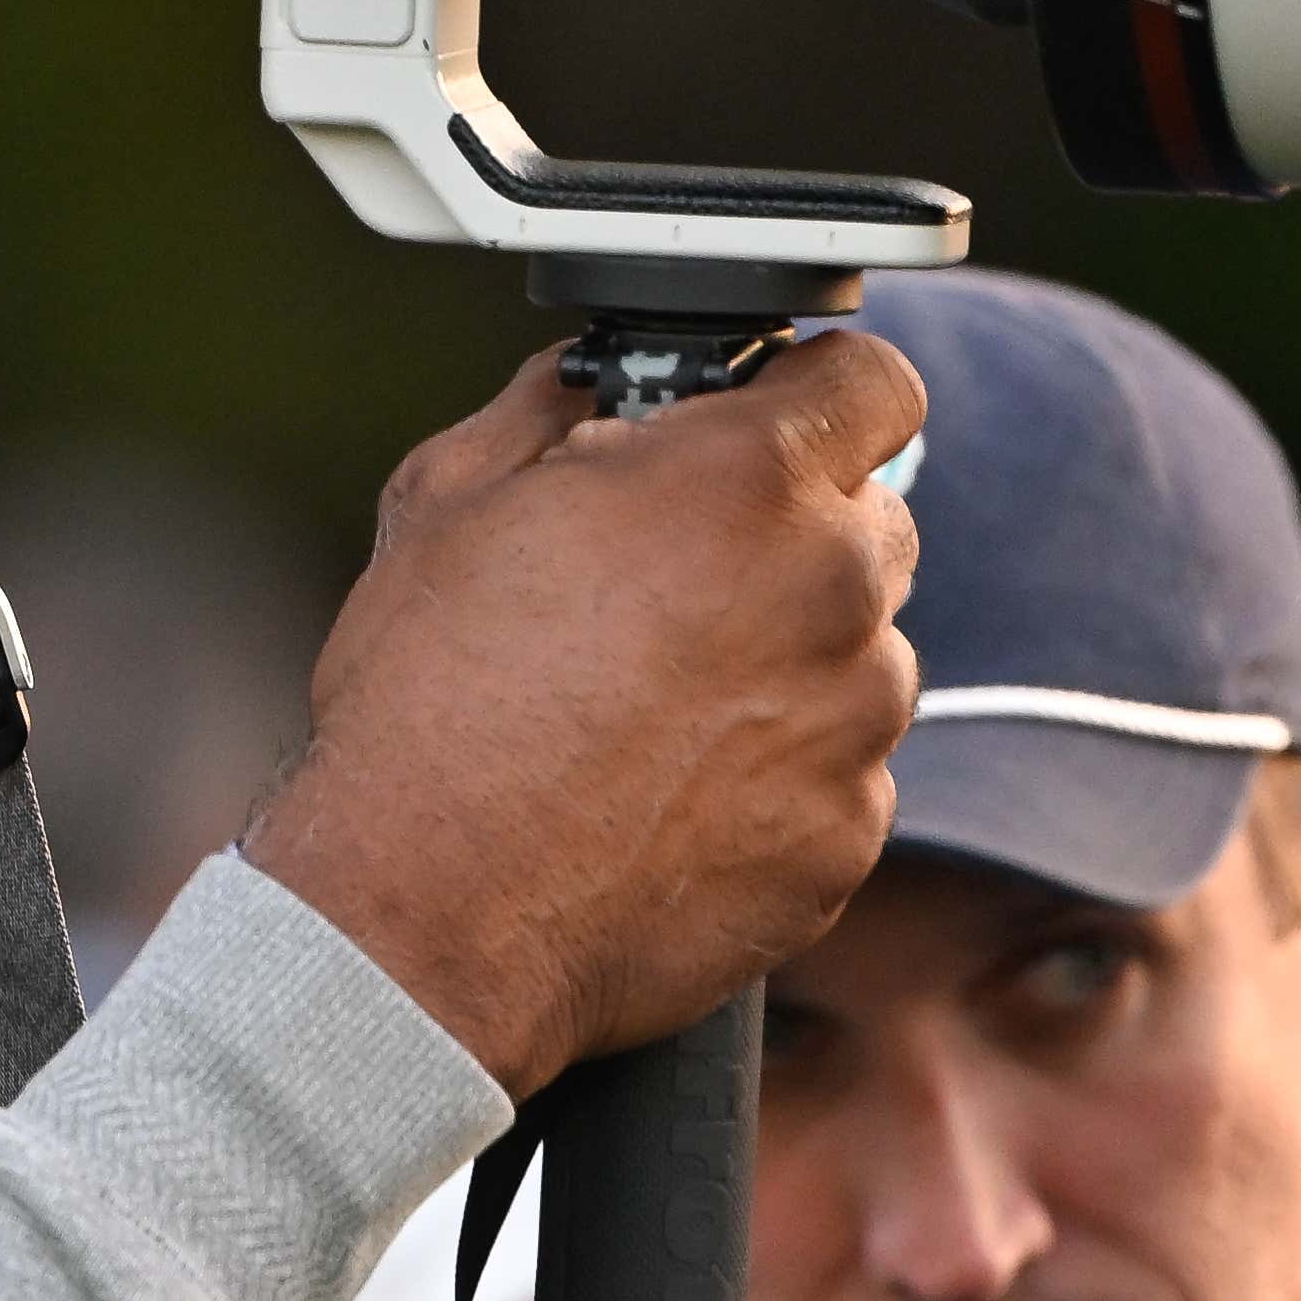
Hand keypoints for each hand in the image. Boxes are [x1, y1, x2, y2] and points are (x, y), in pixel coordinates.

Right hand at [241, 337, 924, 1098]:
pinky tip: (670, 797)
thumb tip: (587, 382)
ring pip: (860, 657)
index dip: (815, 395)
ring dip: (787, 663)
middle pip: (872, 521)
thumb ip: (548, 408)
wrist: (429, 917)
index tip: (772, 424)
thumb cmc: (426, 709)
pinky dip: (778, 779)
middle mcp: (831, 593)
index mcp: (747, 483)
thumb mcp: (445, 501)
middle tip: (674, 582)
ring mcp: (854, 726)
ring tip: (655, 713)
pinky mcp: (847, 838)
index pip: (874, 383)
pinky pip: (840, 777)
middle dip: (790, 535)